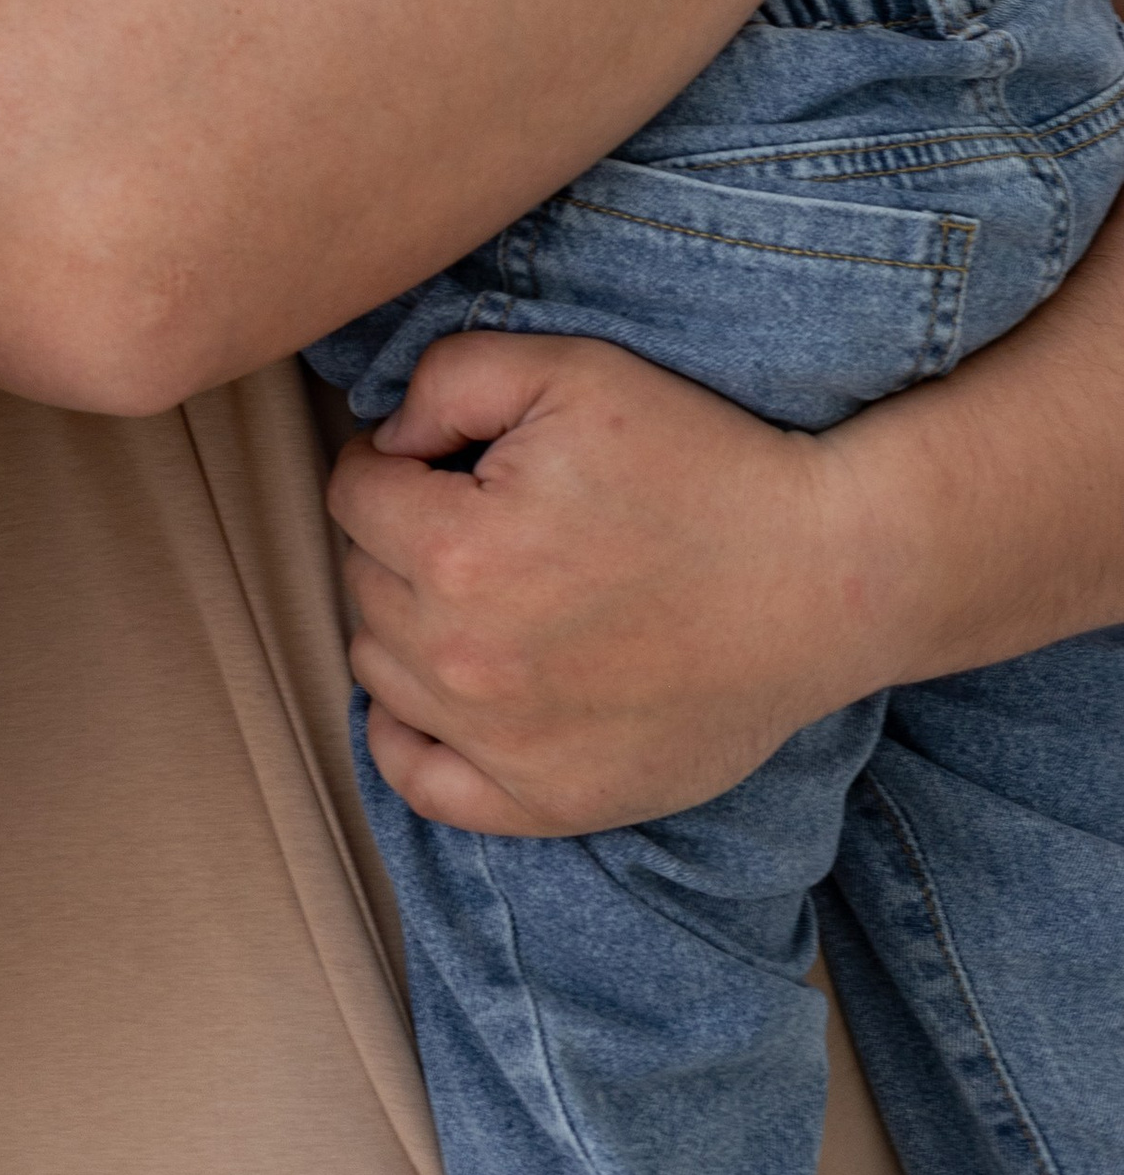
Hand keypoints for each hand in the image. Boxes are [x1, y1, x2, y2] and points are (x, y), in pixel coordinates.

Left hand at [328, 332, 884, 833]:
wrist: (822, 579)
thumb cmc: (699, 465)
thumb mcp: (571, 371)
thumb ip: (446, 378)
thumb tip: (385, 440)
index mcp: (457, 550)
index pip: (351, 494)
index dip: (394, 460)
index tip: (450, 458)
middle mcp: (465, 659)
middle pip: (361, 578)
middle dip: (401, 535)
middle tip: (481, 515)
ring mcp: (503, 745)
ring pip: (379, 667)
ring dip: (407, 620)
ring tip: (486, 587)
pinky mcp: (548, 803)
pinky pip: (417, 780)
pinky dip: (409, 733)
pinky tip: (450, 686)